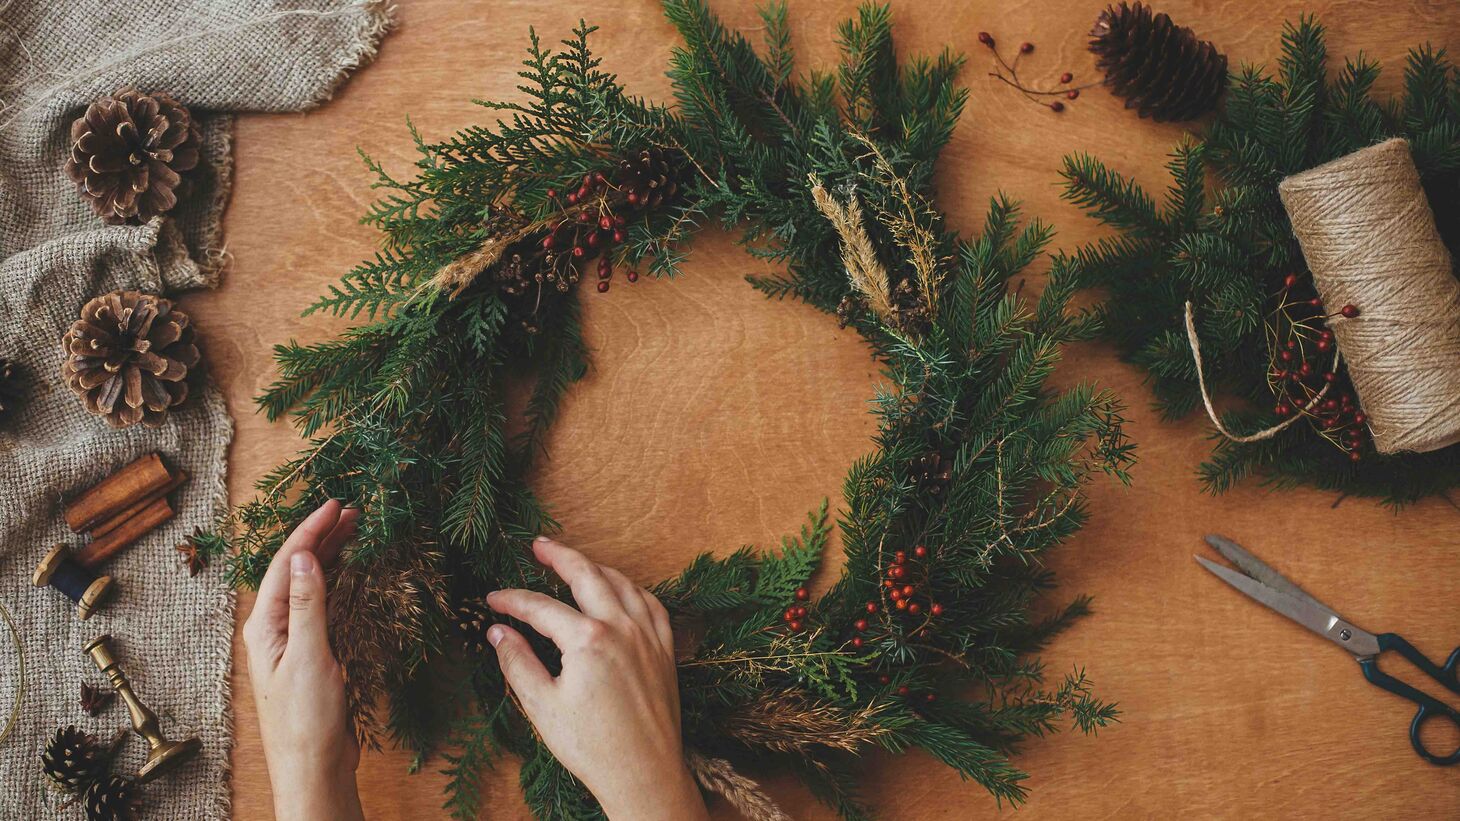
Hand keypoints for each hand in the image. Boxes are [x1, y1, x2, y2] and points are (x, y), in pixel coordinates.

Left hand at [242, 500, 364, 820]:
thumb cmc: (305, 721)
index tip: (334, 505)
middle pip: (295, 571)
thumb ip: (307, 605)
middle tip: (352, 511)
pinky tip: (352, 574)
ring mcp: (293, 641)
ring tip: (354, 531)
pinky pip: (324, 607)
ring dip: (331, 557)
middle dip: (322, 538)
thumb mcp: (309, 657)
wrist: (314, 768)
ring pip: (311, 586)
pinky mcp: (313, 655)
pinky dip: (339, 584)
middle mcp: (274, 630)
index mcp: (264, 626)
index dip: (309, 531)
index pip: (284, 565)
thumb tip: (303, 556)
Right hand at [486, 537, 708, 820]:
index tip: (492, 599)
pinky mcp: (665, 651)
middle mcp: (621, 627)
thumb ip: (517, 663)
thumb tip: (497, 632)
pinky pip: (652, 605)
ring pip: (622, 583)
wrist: (643, 774)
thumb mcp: (541, 706)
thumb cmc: (591, 746)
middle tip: (538, 546)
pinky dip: (633, 590)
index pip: (540, 607)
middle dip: (559, 556)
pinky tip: (622, 590)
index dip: (512, 600)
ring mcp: (648, 636)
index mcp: (587, 639)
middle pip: (586, 574)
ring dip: (596, 567)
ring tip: (576, 563)